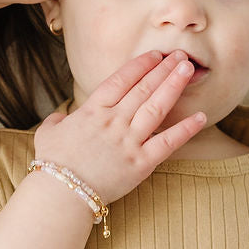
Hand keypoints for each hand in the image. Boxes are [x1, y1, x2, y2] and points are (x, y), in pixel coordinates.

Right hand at [33, 50, 206, 203]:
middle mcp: (114, 121)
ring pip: (156, 107)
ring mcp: (129, 141)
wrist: (61, 193)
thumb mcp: (48, 133)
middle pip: (143, 88)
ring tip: (189, 70)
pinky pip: (168, 143)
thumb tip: (62, 118)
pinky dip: (186, 129)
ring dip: (174, 86)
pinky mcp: (141, 163)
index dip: (140, 64)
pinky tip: (200, 116)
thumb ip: (58, 120)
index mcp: (93, 111)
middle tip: (181, 55)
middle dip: (163, 69)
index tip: (155, 55)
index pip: (121, 79)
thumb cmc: (53, 164)